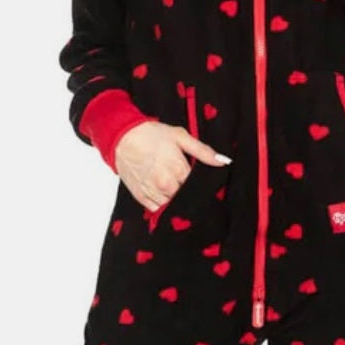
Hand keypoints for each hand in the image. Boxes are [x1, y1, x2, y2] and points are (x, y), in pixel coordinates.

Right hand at [115, 121, 231, 212]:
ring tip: (179, 193)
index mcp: (178, 170)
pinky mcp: (141, 197)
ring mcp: (152, 192)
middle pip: (186, 199)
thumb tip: (223, 161)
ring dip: (178, 203)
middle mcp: (165, 185)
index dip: (203, 186)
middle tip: (193, 190)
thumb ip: (203, 151)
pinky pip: (157, 210)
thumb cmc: (150, 134)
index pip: (198, 188)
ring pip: (172, 207)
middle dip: (191, 195)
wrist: (121, 137)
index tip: (205, 185)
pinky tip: (167, 198)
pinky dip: (164, 206)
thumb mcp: (180, 136)